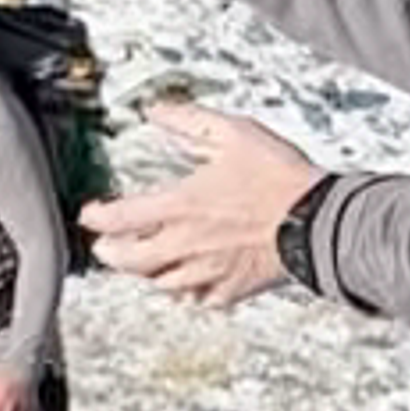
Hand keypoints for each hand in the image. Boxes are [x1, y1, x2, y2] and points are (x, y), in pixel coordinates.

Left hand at [85, 108, 318, 310]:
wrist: (318, 220)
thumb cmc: (280, 179)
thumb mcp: (233, 133)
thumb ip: (189, 122)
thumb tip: (158, 112)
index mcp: (182, 206)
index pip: (121, 218)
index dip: (97, 217)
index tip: (91, 214)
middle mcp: (187, 244)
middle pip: (130, 262)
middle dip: (110, 254)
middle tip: (104, 247)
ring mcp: (208, 271)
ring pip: (160, 284)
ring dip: (145, 274)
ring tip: (142, 263)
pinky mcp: (231, 289)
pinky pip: (197, 298)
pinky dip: (185, 291)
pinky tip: (186, 282)